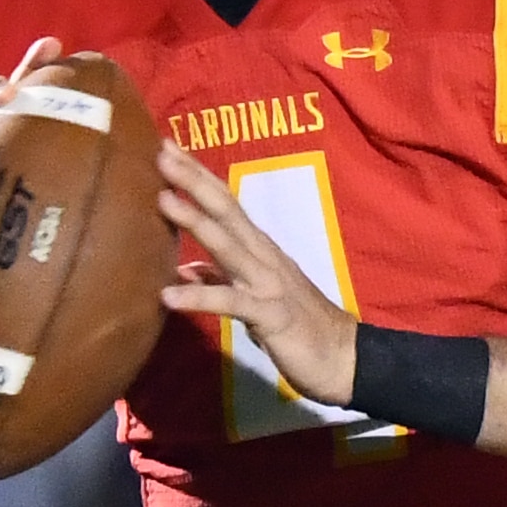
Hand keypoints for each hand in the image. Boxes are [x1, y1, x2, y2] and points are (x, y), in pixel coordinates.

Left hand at [156, 142, 359, 404]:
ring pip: (229, 246)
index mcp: (259, 250)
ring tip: (163, 200)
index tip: (167, 148)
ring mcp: (269, 283)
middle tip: (162, 152)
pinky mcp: (271, 315)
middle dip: (194, 181)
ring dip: (196, 222)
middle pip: (226, 211)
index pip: (225, 204)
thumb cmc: (297, 328)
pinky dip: (200, 298)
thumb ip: (219, 281)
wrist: (344, 358)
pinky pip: (231, 303)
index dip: (198, 176)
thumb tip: (182, 270)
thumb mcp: (252, 299)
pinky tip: (168, 296)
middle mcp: (264, 256)